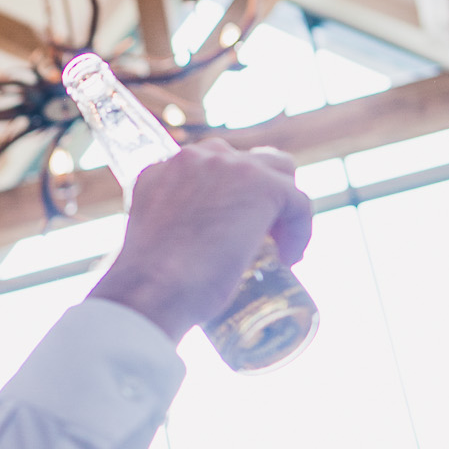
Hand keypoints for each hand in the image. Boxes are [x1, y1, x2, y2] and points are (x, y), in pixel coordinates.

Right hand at [89, 140, 313, 342]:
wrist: (151, 291)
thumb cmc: (148, 285)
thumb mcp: (152, 243)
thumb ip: (169, 228)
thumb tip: (190, 249)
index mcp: (161, 169)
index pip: (209, 168)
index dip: (227, 198)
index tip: (230, 230)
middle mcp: (193, 157)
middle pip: (245, 162)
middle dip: (257, 194)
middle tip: (259, 236)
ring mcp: (229, 166)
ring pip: (278, 172)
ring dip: (282, 206)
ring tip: (280, 246)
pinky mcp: (261, 185)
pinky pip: (297, 202)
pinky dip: (299, 230)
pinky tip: (290, 259)